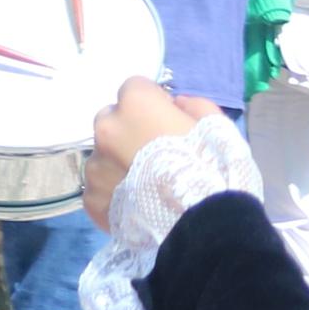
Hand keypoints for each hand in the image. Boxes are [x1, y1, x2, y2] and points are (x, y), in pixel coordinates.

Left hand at [83, 77, 219, 225]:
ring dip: (119, 163)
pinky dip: (114, 193)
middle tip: (153, 152)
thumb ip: (192, 106)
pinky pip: (99, 188)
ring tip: (146, 185)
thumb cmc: (214, 167)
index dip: (153, 103)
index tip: (166, 119)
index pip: (134, 87)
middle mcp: (106, 130)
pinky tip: (136, 204)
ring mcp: (95, 166)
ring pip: (102, 156)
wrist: (204, 222)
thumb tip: (174, 105)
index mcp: (136, 105)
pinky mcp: (91, 199)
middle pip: (110, 119)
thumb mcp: (217, 124)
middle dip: (128, 129)